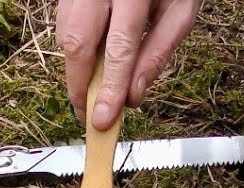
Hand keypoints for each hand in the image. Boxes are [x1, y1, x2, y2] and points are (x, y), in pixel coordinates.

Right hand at [56, 0, 198, 128]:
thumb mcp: (180, 11)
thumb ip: (158, 51)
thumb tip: (133, 96)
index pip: (119, 48)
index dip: (108, 88)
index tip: (102, 119)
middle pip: (79, 43)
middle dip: (80, 86)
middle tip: (87, 114)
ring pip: (65, 35)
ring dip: (75, 69)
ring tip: (92, 88)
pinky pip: (63, 24)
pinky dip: (73, 48)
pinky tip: (90, 59)